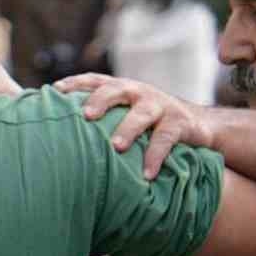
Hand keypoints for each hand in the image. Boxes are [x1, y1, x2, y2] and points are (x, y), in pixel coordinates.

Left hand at [54, 70, 217, 178]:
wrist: (200, 125)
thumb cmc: (152, 125)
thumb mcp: (128, 116)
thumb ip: (104, 120)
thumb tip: (63, 138)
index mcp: (123, 89)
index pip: (96, 80)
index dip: (76, 83)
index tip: (55, 91)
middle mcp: (140, 93)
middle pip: (117, 89)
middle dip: (101, 100)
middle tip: (86, 116)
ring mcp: (160, 106)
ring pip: (142, 114)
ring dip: (128, 129)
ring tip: (117, 147)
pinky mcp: (180, 122)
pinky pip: (166, 139)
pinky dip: (155, 156)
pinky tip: (146, 175)